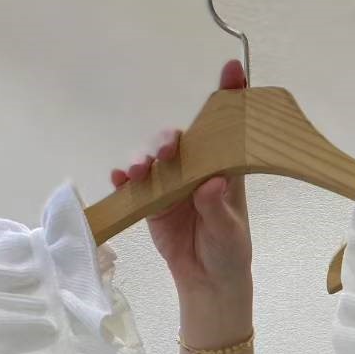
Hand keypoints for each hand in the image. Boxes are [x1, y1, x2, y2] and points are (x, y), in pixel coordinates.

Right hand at [111, 58, 252, 345]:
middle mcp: (197, 170)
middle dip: (171, 138)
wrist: (208, 282)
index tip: (234, 70)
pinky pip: (135, 186)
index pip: (229, 129)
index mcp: (225, 170)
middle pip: (182, 141)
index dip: (231, 97)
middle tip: (169, 147)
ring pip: (155, 160)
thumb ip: (218, 208)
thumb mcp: (230, 232)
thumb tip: (213, 183)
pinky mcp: (152, 203)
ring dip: (145, 159)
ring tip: (138, 170)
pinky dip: (125, 180)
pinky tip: (120, 179)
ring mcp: (172, 185)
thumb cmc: (229, 251)